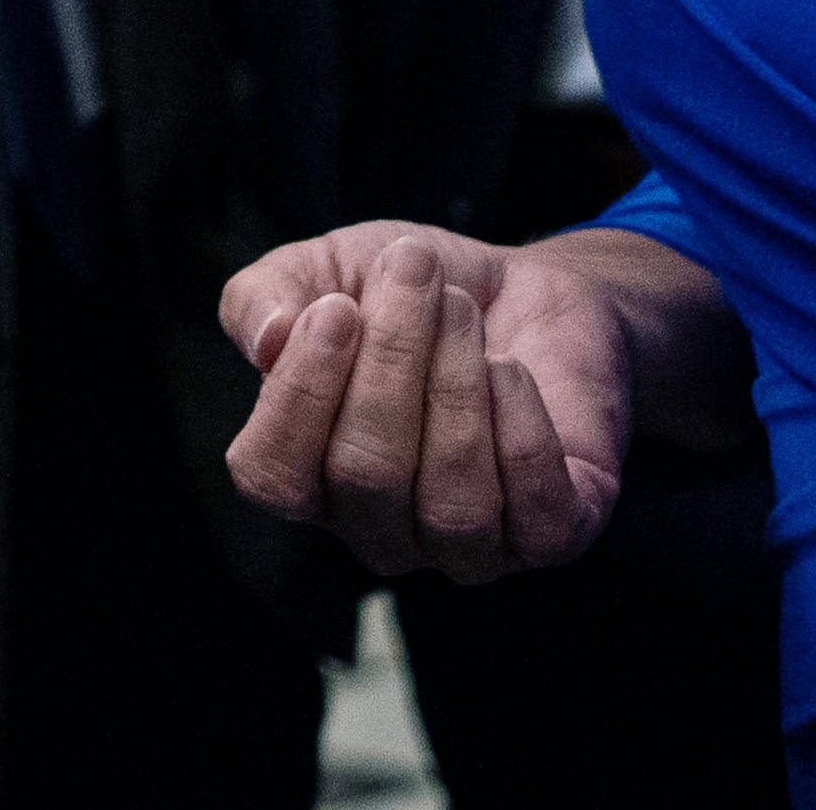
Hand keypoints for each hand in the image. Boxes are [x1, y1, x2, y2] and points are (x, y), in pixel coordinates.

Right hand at [219, 223, 634, 580]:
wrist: (531, 287)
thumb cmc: (417, 294)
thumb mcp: (327, 270)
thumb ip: (264, 298)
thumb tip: (267, 339)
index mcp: (311, 476)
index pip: (274, 475)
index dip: (301, 393)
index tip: (339, 306)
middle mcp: (383, 530)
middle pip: (366, 476)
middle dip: (392, 357)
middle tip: (416, 272)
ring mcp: (469, 545)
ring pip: (452, 505)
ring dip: (456, 386)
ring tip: (462, 310)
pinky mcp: (551, 536)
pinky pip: (536, 516)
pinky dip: (524, 432)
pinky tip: (510, 368)